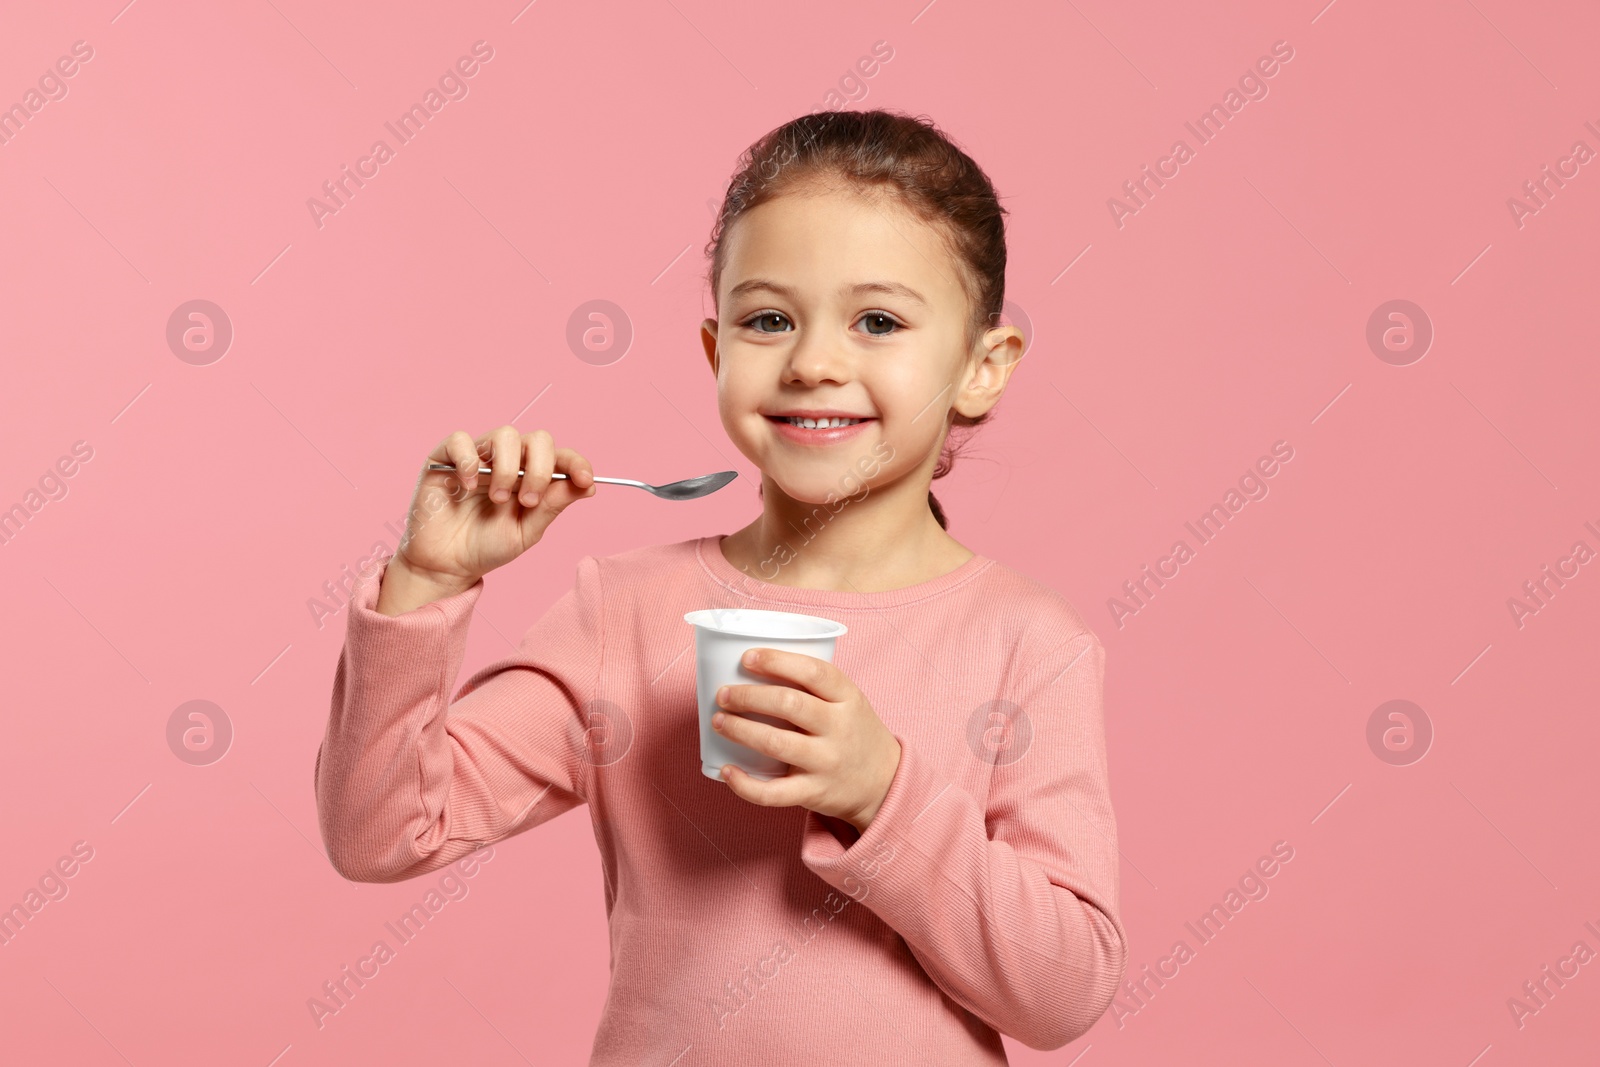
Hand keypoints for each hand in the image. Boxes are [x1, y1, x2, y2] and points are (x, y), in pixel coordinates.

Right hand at [377, 427, 596, 614]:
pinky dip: (470, 461)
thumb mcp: (526, 531)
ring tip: (497, 500)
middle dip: (540, 469)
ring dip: (507, 469)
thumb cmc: (486, 546)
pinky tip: (469, 486)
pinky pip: (461, 440)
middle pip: (538, 439)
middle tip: (527, 502)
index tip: (586, 480)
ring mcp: (478, 457)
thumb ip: (552, 505)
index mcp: (532, 477)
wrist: (447, 564)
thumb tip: (588, 486)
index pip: (561, 456)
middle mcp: (508, 461)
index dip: (577, 463)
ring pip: (505, 435)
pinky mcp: (446, 458)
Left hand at [711, 647, 901, 833]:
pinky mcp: (814, 793)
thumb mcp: (850, 701)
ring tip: (718, 721)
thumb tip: (753, 668)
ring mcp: (826, 763)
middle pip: (788, 705)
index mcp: (848, 698)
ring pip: (776, 743)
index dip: (777, 661)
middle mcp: (839, 729)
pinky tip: (726, 771)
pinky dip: (745, 784)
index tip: (747, 658)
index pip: (814, 672)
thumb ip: (815, 687)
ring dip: (740, 730)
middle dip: (748, 696)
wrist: (884, 783)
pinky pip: (774, 793)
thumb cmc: (855, 733)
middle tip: (723, 694)